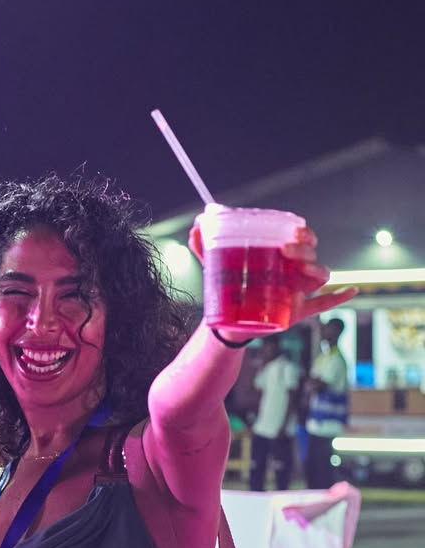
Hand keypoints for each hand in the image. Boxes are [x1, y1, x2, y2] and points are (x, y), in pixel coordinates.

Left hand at [188, 220, 356, 339]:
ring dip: (317, 271)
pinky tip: (351, 291)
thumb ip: (205, 247)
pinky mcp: (297, 311)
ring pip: (320, 277)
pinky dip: (339, 297)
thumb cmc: (227, 288)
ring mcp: (298, 291)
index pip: (300, 239)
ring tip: (301, 272)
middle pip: (312, 254)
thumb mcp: (215, 267)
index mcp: (279, 257)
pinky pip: (324, 303)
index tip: (293, 231)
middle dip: (305, 249)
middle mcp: (293, 271)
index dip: (303, 233)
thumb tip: (196, 225)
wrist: (225, 322)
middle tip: (287, 250)